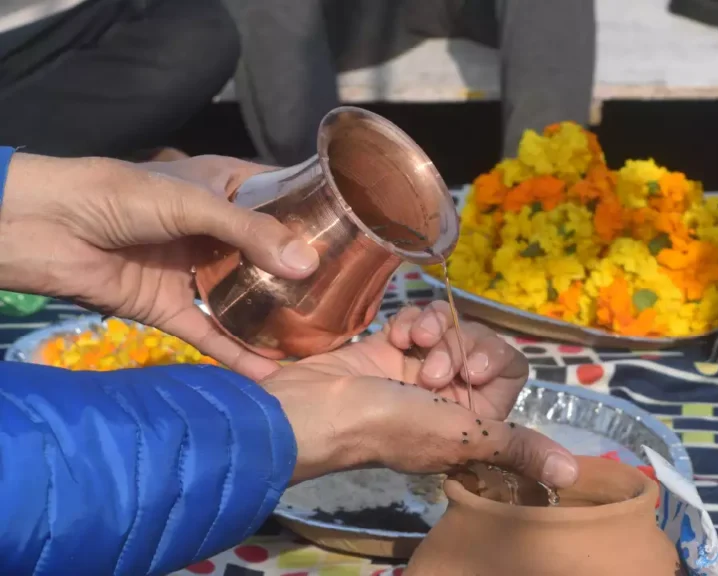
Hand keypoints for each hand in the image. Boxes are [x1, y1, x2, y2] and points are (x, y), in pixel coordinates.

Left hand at [0, 154, 319, 379]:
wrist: (45, 226)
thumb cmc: (121, 194)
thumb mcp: (194, 203)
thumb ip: (250, 234)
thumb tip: (307, 266)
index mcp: (225, 188)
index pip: (282, 200)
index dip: (317, 216)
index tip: (359, 237)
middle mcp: (216, 231)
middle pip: (269, 255)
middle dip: (304, 276)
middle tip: (350, 295)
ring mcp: (195, 272)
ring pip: (245, 298)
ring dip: (276, 318)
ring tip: (321, 338)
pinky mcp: (171, 308)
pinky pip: (211, 335)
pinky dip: (237, 355)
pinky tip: (272, 373)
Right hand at [262, 303, 578, 486]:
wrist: (315, 409)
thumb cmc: (390, 424)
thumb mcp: (462, 437)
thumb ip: (517, 448)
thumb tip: (572, 476)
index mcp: (474, 422)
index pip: (510, 372)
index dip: (493, 361)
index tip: (469, 370)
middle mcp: (451, 396)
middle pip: (481, 342)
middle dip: (457, 344)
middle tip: (430, 367)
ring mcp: (420, 369)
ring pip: (451, 325)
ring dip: (434, 329)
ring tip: (410, 345)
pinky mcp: (394, 348)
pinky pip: (421, 318)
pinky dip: (410, 322)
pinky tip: (393, 337)